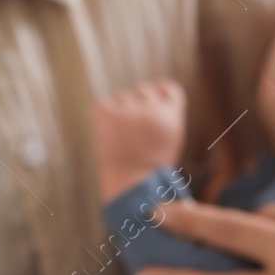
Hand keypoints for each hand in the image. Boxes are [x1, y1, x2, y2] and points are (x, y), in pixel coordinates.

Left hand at [91, 78, 187, 201]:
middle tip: (134, 133)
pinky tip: (109, 136)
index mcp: (171, 113)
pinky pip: (103, 106)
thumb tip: (152, 92)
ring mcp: (127, 108)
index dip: (159, 93)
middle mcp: (151, 107)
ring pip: (122, 98)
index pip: (167, 87)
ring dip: (120, 113)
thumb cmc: (151, 169)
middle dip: (138, 106)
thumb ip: (164, 115)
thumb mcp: (171, 139)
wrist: (130, 187)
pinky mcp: (105, 112)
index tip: (153, 105)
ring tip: (122, 139)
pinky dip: (103, 118)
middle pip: (143, 91)